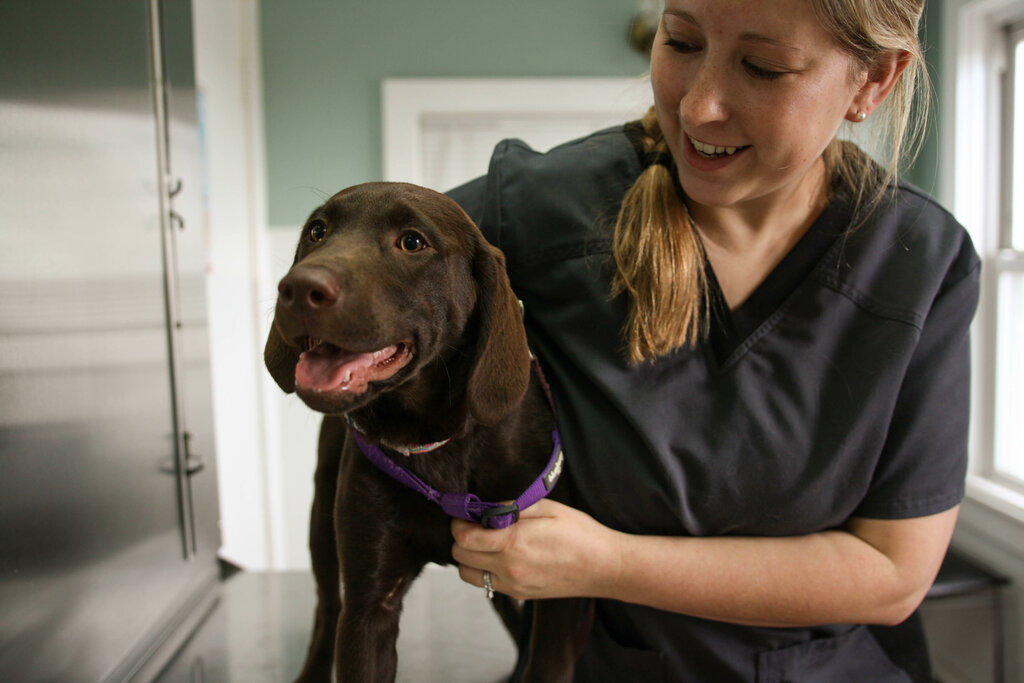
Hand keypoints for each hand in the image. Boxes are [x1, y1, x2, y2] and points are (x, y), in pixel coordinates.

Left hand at [451, 498, 620, 599]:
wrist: (604, 567)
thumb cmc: (580, 534)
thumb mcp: (547, 508)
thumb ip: (511, 507)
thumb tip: (485, 507)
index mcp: (514, 544)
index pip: (464, 538)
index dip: (458, 522)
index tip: (465, 513)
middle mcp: (508, 569)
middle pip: (460, 556)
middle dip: (461, 538)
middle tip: (475, 524)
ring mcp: (513, 585)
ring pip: (468, 574)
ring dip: (469, 556)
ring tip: (486, 541)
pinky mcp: (519, 595)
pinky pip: (487, 583)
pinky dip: (484, 568)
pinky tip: (501, 554)